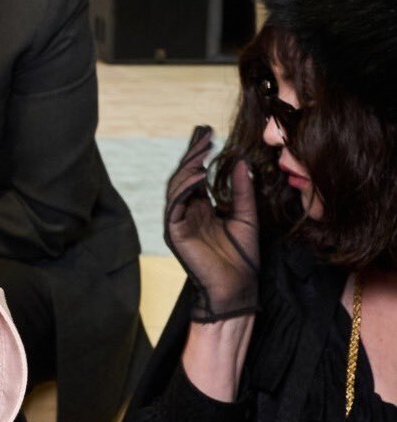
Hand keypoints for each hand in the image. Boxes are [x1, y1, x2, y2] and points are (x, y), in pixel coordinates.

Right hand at [164, 126, 259, 322]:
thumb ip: (242, 191)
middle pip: (184, 177)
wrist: (238, 288)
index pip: (195, 176)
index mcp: (201, 209)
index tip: (207, 133)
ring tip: (202, 150)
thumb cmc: (242, 258)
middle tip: (203, 134)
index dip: (199, 154)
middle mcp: (187, 213)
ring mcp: (179, 222)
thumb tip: (241, 162)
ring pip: (176, 187)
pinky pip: (175, 205)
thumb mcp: (247, 216)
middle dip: (192, 154)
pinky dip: (186, 188)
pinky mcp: (175, 233)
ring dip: (188, 167)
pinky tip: (200, 175)